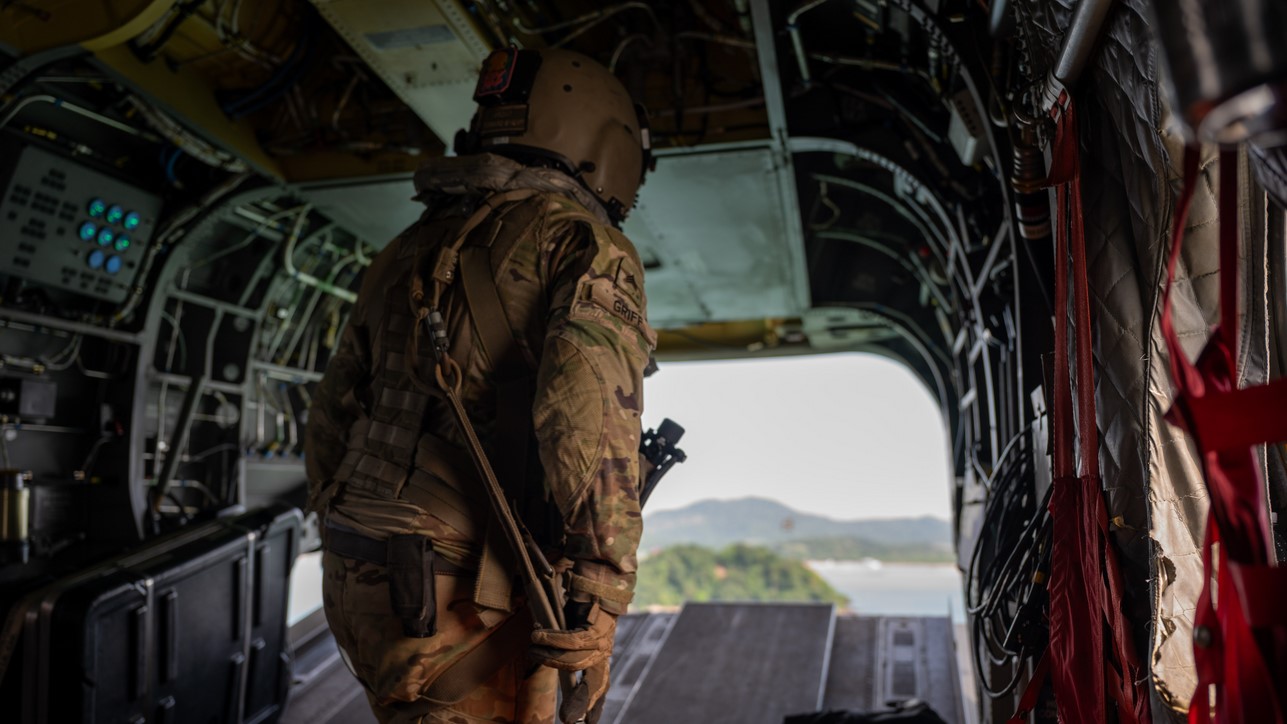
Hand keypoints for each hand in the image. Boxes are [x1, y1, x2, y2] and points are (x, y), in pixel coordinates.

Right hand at [530, 601, 616, 723]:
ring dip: (548, 655)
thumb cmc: (581, 609)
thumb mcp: (574, 633)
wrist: (596, 582)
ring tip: (533, 648)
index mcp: (600, 657)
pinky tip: (537, 635)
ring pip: (573, 661)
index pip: (600, 686)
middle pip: (593, 685)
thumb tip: (542, 660)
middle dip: (579, 703)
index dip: (593, 706)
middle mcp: (604, 653)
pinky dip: (550, 638)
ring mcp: (602, 642)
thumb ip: (565, 651)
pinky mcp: (595, 629)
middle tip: (567, 720)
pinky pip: (569, 641)